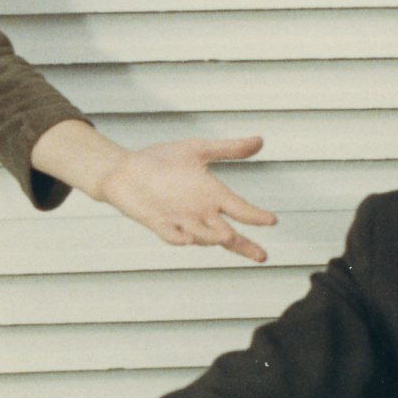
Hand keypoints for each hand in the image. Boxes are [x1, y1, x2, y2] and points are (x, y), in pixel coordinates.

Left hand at [97, 137, 276, 259]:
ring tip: (227, 236)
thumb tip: (261, 140)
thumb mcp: (198, 150)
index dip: (255, 216)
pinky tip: (187, 240)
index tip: (272, 220)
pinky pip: (171, 235)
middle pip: (227, 234)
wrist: (126, 169)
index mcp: (212, 195)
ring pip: (202, 235)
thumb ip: (228, 149)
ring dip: (212, 237)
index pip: (240, 209)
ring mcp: (180, 220)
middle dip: (243, 245)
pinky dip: (179, 238)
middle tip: (262, 256)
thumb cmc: (161, 160)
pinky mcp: (158, 222)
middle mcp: (200, 212)